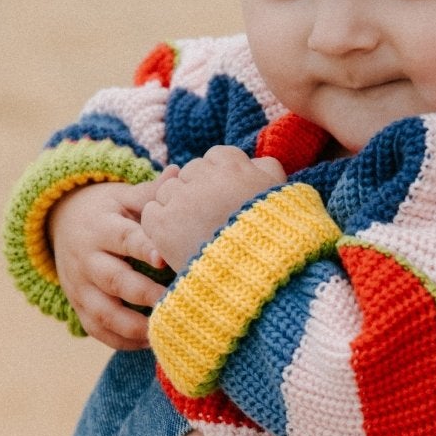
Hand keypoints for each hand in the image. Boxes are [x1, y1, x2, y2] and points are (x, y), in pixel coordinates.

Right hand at [47, 181, 168, 349]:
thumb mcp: (124, 197)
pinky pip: (97, 330)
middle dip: (145, 294)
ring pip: (103, 312)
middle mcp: (86, 258)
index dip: (143, 248)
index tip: (164, 259)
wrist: (62, 223)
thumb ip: (151, 192)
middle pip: (114, 280)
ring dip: (134, 326)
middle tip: (176, 302)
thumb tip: (178, 174)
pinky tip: (150, 342)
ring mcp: (80, 286)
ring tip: (164, 330)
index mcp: (101, 227)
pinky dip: (122, 341)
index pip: (123, 238)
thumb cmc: (108, 210)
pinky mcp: (78, 306)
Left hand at [134, 148, 285, 275]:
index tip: (225, 200)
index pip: (215, 158)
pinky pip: (151, 212)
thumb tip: (254, 161)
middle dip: (196, 192)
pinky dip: (160, 225)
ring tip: (195, 234)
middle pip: (189, 173)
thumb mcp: (284, 195)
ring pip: (167, 191)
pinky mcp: (161, 222)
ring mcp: (179, 198)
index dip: (219, 180)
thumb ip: (267, 170)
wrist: (256, 277)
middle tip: (210, 220)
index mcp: (233, 164)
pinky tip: (178, 242)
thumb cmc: (275, 238)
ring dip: (176, 208)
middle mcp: (203, 175)